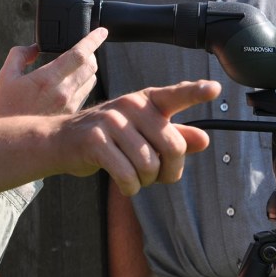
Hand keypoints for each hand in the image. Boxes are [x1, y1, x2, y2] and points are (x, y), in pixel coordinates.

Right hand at [0, 27, 106, 116]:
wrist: (13, 141)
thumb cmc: (7, 108)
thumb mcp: (5, 77)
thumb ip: (18, 56)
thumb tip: (33, 47)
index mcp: (48, 78)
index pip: (80, 54)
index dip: (94, 39)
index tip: (102, 31)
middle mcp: (63, 92)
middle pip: (91, 66)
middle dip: (91, 54)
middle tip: (84, 50)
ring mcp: (70, 105)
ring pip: (91, 80)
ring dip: (89, 69)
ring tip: (77, 66)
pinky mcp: (72, 115)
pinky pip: (85, 93)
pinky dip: (84, 84)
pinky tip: (72, 84)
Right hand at [57, 79, 220, 194]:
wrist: (60, 141)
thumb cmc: (107, 137)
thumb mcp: (142, 133)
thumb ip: (174, 135)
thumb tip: (203, 139)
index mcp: (146, 100)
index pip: (175, 95)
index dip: (196, 92)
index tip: (215, 89)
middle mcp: (130, 105)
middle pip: (172, 145)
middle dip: (169, 170)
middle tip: (158, 175)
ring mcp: (111, 121)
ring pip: (149, 164)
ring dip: (146, 181)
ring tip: (135, 176)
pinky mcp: (95, 140)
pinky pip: (127, 175)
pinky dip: (130, 187)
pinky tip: (124, 183)